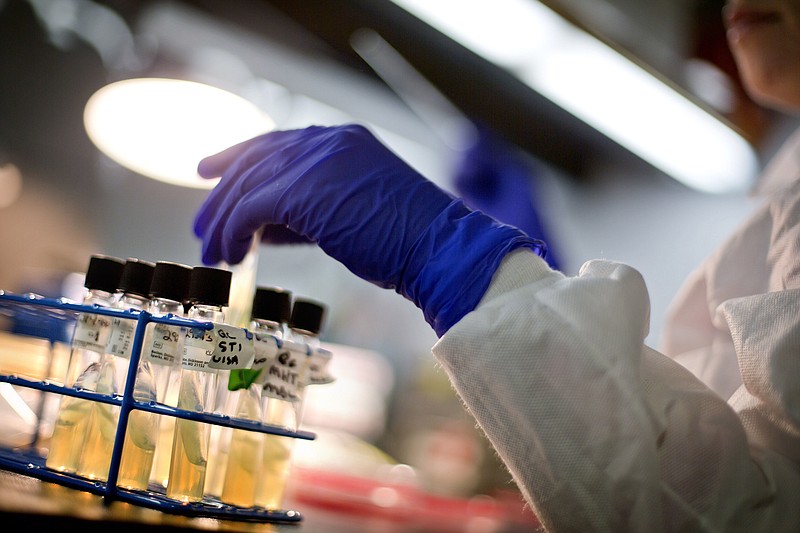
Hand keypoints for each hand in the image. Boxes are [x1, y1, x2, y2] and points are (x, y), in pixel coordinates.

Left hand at [194, 124, 545, 334]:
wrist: (438, 248)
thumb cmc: (406, 241)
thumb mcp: (352, 213)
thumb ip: (307, 210)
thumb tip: (260, 225)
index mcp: (343, 139)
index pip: (277, 142)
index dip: (238, 157)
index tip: (211, 173)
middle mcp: (327, 140)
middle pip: (255, 159)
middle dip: (221, 192)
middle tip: (202, 224)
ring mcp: (316, 160)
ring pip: (248, 183)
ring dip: (223, 220)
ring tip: (212, 250)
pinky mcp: (304, 190)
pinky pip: (251, 207)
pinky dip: (233, 231)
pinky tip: (230, 253)